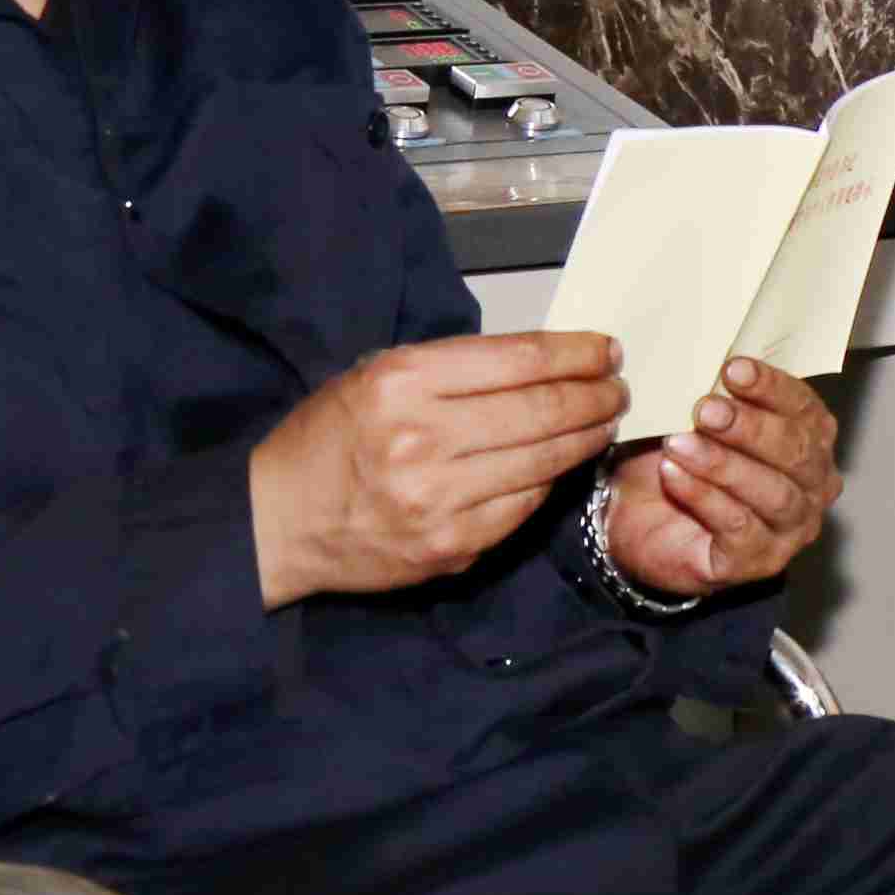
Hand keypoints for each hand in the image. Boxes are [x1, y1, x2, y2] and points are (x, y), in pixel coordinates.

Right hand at [251, 332, 625, 606]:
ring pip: (546, 459)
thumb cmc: (329, 441)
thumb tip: (541, 361)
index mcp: (402, 382)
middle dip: (596, 394)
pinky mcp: (452, 543)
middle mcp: (422, 437)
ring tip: (604, 421)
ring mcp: (439, 497)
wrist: (276, 521)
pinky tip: (561, 464)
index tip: (606, 350)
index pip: (519, 359)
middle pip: (544, 408)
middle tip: (618, 388)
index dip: (577, 353)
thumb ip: (452, 369)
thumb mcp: (375, 379)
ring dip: (587, 436)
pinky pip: (525, 505)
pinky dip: (551, 480)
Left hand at [603, 357, 843, 597]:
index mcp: (810, 441)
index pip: (806, 411)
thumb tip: (718, 364)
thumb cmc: (680, 462)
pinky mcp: (757, 561)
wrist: (636, 520)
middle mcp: (813, 486)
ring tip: (679, 444)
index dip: (773, 388)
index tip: (732, 369)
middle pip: (797, 453)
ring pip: (773, 493)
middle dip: (750, 427)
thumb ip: (719, 396)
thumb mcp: (698, 420)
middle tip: (705, 409)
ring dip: (724, 464)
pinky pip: (738, 527)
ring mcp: (791, 529)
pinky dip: (704, 497)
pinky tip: (674, 475)